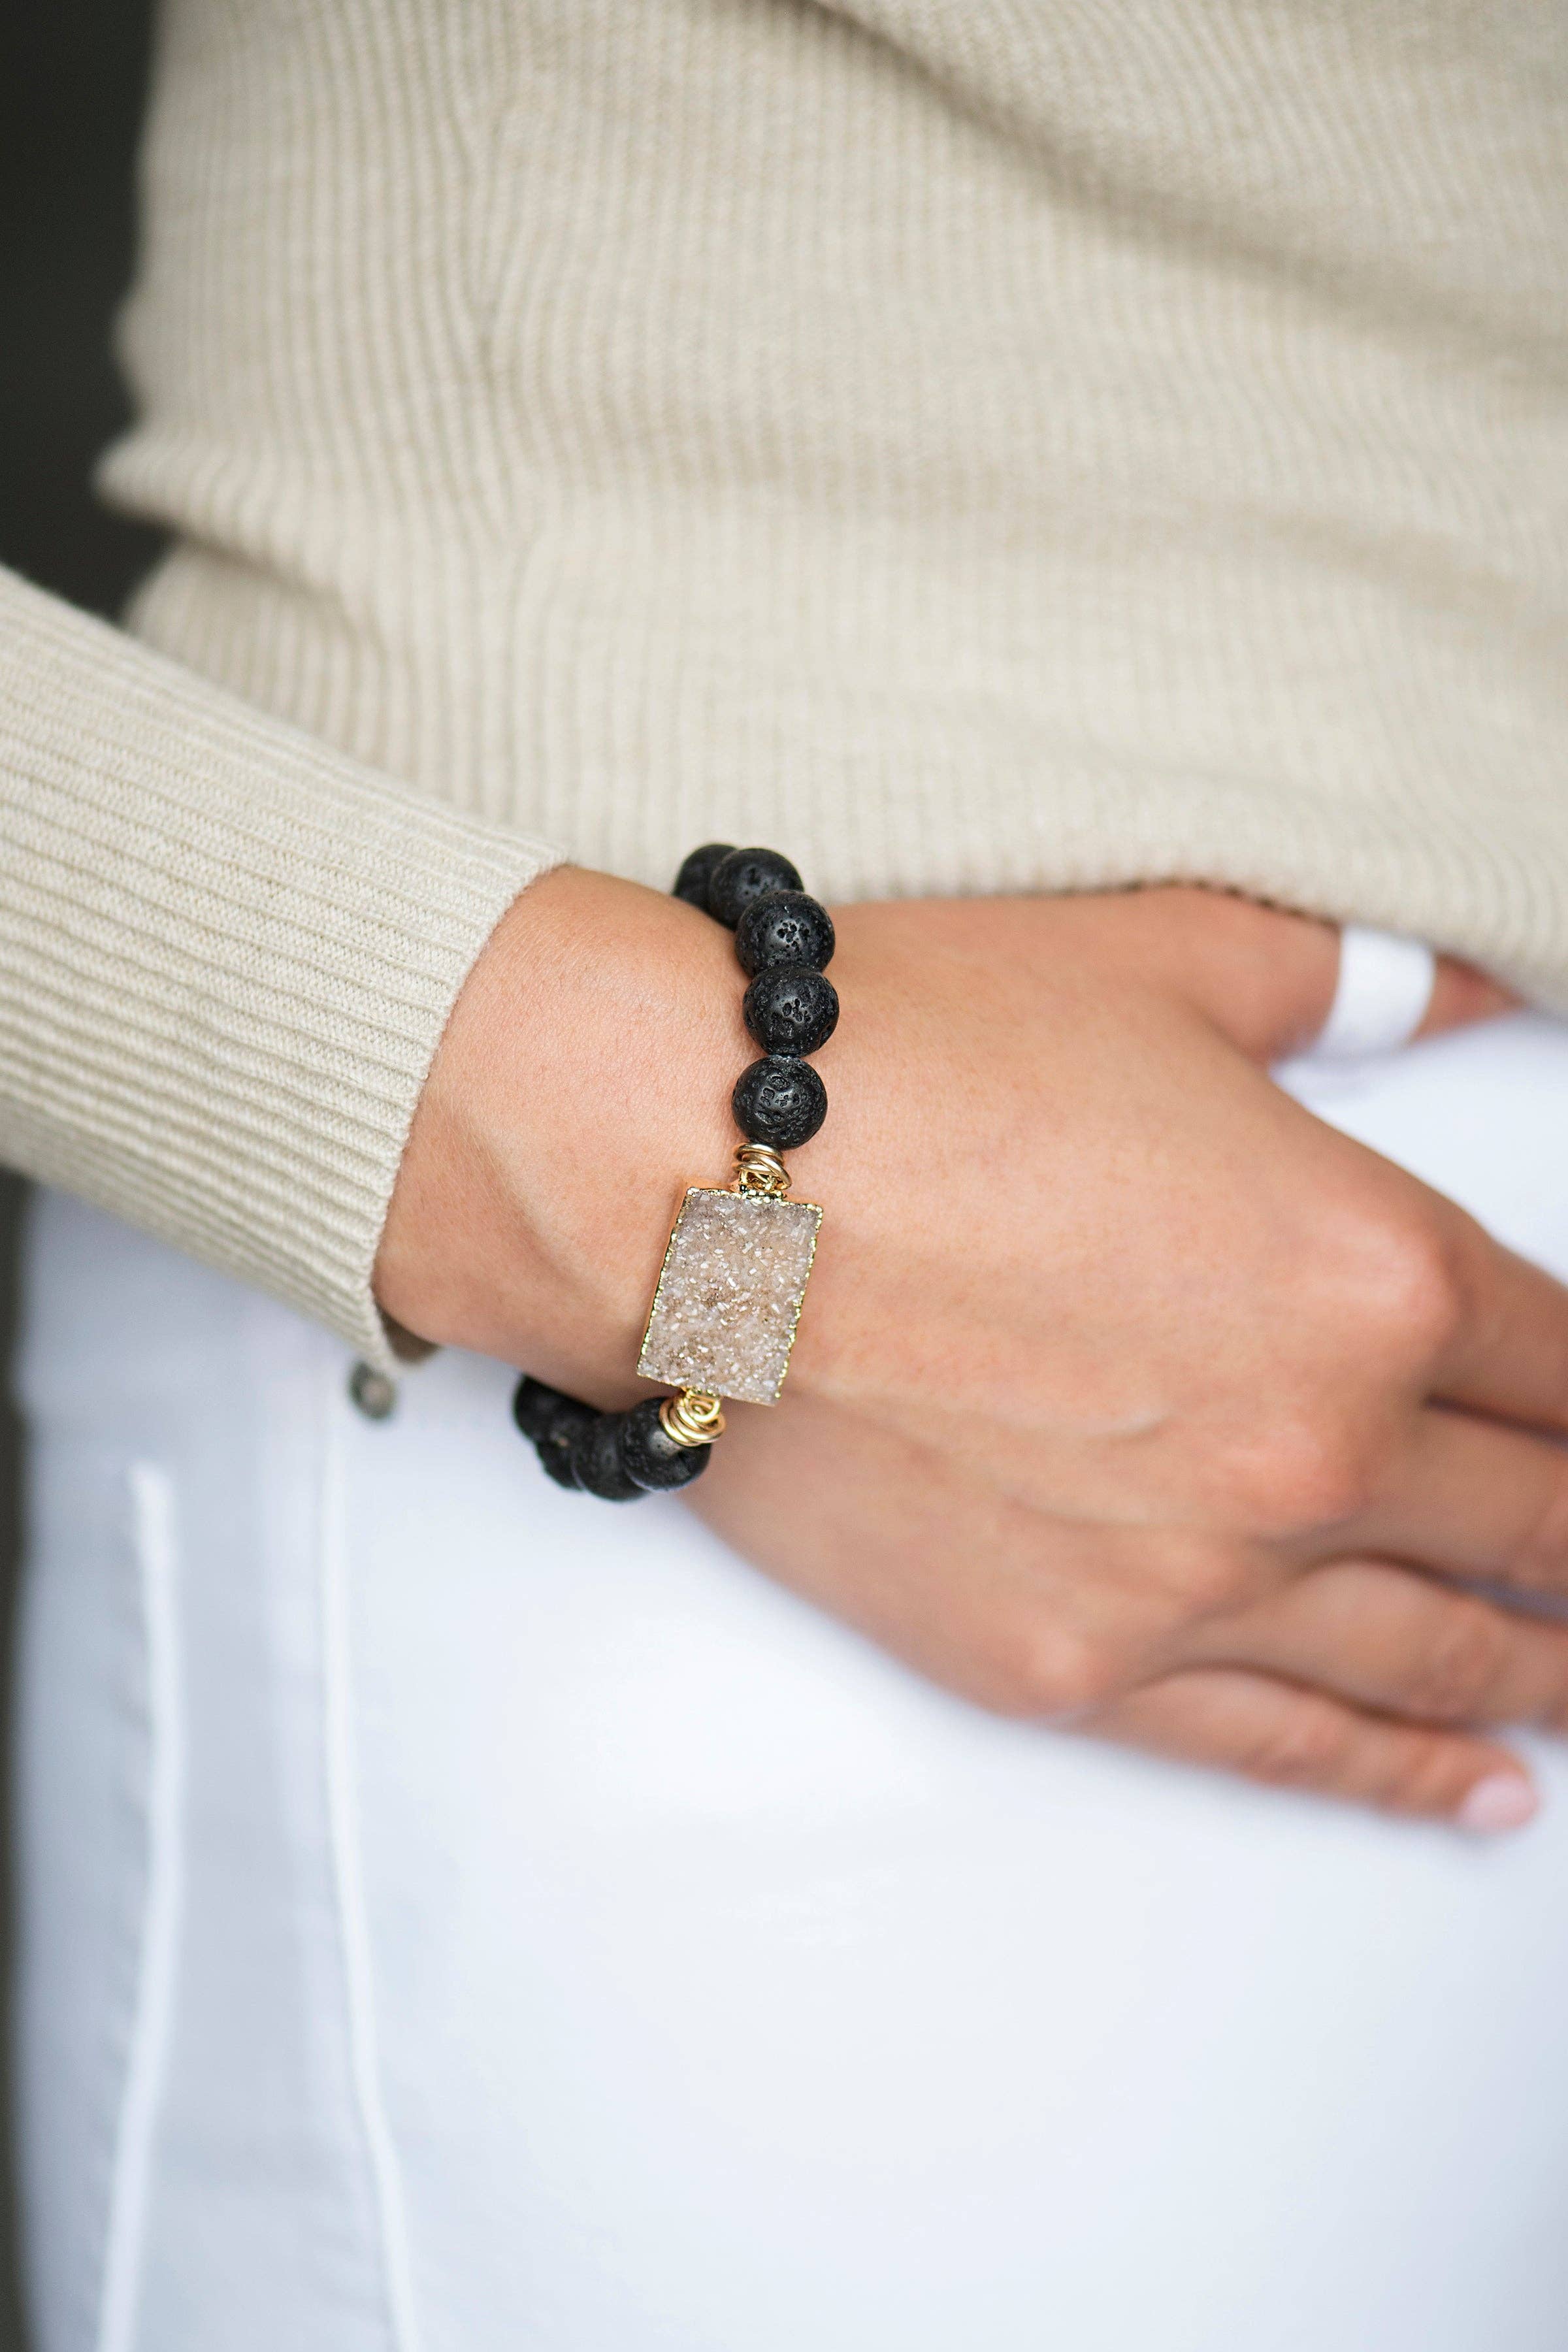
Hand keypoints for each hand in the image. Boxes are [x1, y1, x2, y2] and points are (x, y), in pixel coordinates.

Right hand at [380, 870, 1562, 1826]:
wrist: (681, 1185)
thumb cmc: (914, 1060)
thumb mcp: (1169, 961)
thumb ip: (1351, 978)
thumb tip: (1463, 974)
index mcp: (1372, 1267)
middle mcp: (1317, 1444)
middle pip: (1535, 1522)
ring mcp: (1197, 1577)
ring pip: (1436, 1654)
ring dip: (1540, 1671)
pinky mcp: (1073, 1664)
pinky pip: (1287, 1747)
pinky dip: (1402, 1776)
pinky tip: (1483, 1793)